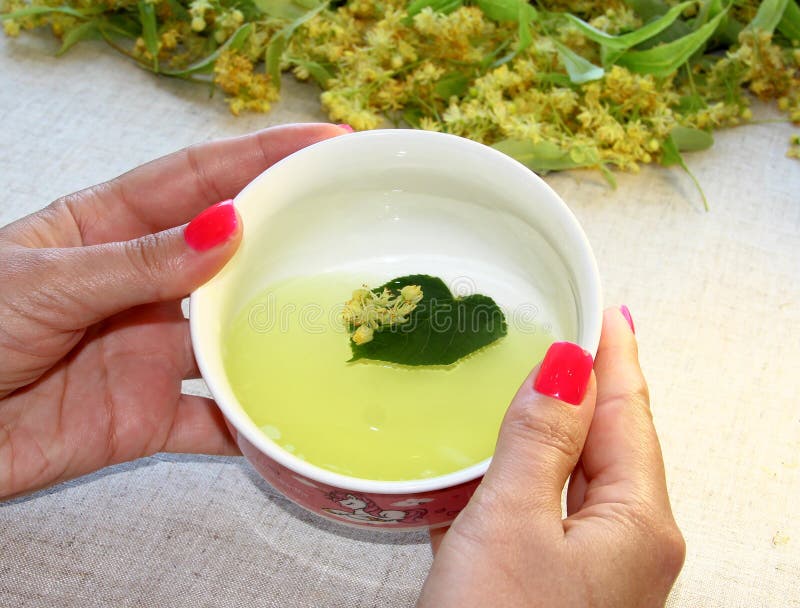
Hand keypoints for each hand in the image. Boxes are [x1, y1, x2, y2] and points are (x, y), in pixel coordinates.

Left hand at [0, 123, 347, 499]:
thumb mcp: (43, 280)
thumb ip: (138, 262)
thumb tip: (226, 227)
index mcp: (109, 229)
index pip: (198, 179)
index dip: (261, 156)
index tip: (323, 144)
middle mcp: (143, 286)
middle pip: (230, 255)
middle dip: (288, 235)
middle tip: (355, 223)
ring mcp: (150, 351)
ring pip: (233, 338)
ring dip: (279, 333)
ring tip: (340, 320)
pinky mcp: (147, 414)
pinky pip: (213, 419)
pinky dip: (249, 427)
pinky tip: (288, 420)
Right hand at [418, 308, 684, 606]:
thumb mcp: (511, 521)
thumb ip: (540, 440)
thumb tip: (565, 368)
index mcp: (636, 524)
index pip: (629, 412)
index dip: (614, 355)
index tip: (602, 308)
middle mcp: (629, 547)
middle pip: (609, 444)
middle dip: (587, 387)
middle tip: (567, 334)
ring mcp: (594, 570)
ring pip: (574, 479)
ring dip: (552, 432)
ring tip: (535, 386)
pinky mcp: (555, 587)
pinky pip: (545, 514)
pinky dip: (524, 480)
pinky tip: (499, 464)